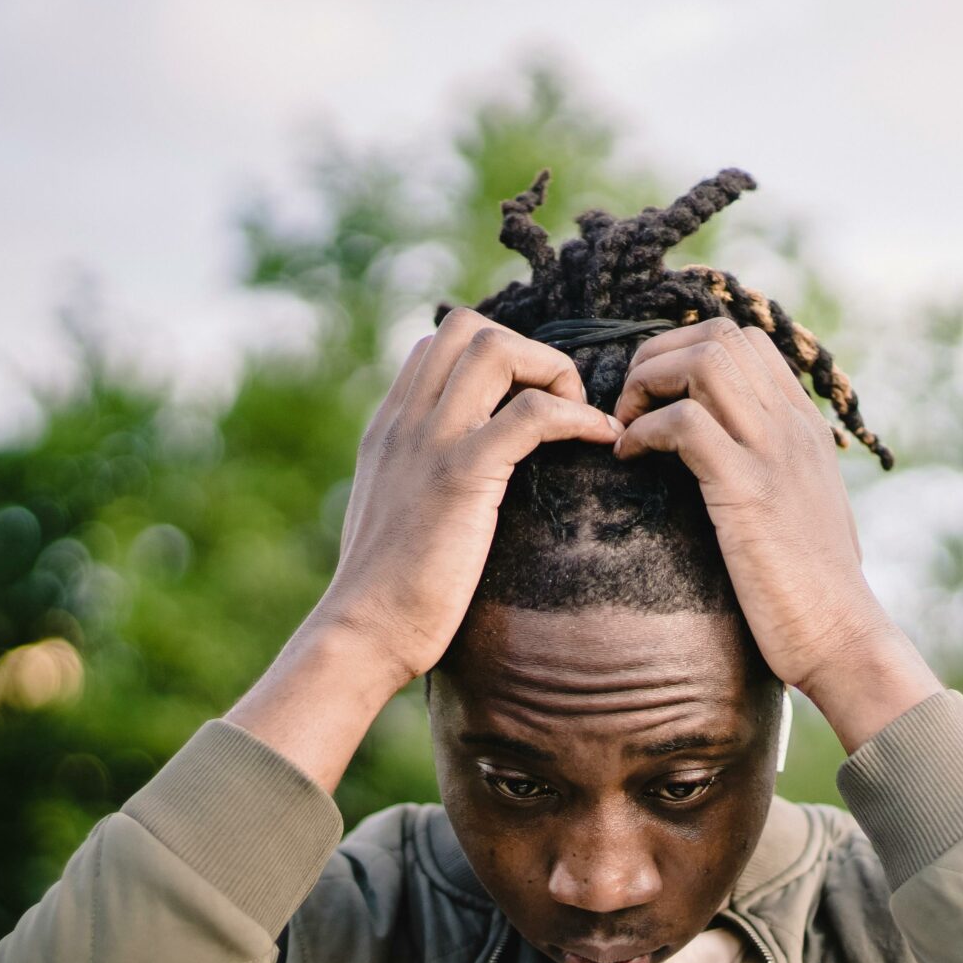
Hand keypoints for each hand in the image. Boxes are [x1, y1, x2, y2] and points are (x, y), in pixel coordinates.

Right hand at [319, 308, 621, 683]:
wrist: (362, 635)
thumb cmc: (388, 595)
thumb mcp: (396, 516)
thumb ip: (419, 480)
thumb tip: (462, 483)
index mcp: (389, 427)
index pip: (438, 345)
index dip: (496, 358)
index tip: (530, 406)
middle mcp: (404, 421)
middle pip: (467, 328)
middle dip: (527, 351)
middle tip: (557, 407)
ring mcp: (429, 443)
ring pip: (496, 349)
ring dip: (551, 372)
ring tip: (578, 419)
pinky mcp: (459, 476)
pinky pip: (531, 414)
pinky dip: (577, 416)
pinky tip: (600, 441)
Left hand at [612, 317, 940, 749]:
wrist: (841, 637)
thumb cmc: (810, 590)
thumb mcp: (797, 511)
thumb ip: (771, 473)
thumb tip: (727, 465)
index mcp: (804, 427)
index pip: (745, 341)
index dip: (684, 352)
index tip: (655, 399)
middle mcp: (792, 427)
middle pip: (719, 336)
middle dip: (657, 357)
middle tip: (630, 408)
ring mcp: (773, 454)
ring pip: (705, 362)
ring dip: (649, 384)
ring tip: (628, 428)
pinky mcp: (748, 491)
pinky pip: (685, 423)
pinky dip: (644, 430)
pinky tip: (630, 460)